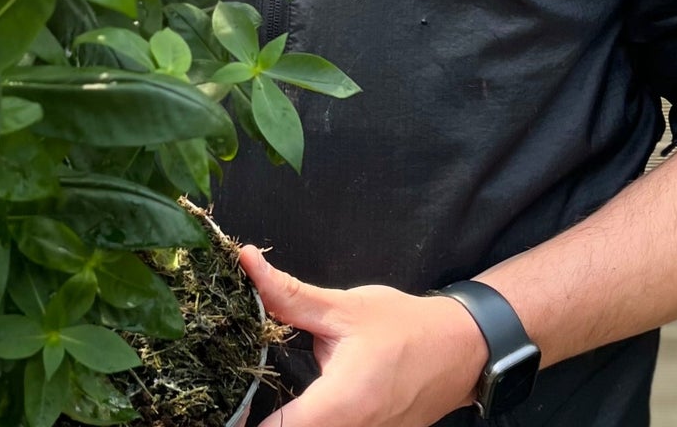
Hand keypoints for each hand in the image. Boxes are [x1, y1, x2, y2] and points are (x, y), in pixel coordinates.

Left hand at [239, 244, 488, 426]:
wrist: (461, 351)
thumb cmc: (405, 328)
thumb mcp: (345, 308)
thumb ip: (290, 296)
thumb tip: (246, 265)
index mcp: (341, 405)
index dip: (242, 421)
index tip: (215, 405)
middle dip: (260, 421)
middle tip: (227, 401)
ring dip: (285, 422)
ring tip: (250, 405)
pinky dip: (307, 423)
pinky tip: (287, 409)